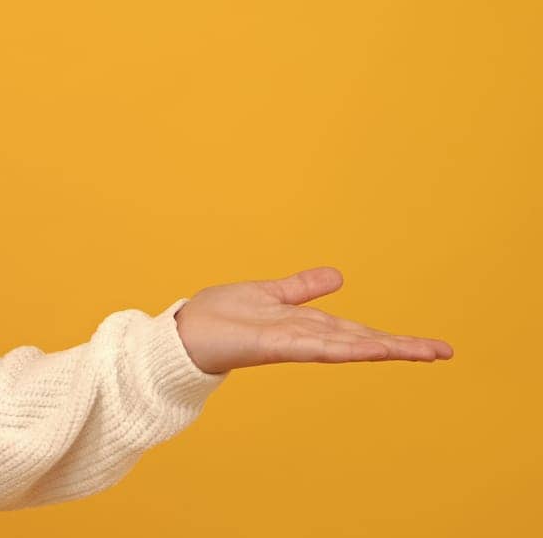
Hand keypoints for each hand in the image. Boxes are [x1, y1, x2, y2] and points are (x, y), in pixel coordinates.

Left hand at [172, 266, 454, 374]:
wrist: (184, 333)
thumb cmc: (220, 316)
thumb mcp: (268, 292)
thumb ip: (302, 288)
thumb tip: (338, 276)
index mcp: (306, 325)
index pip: (358, 332)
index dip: (393, 338)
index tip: (431, 346)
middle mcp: (304, 336)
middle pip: (361, 341)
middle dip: (402, 346)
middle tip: (444, 352)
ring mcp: (291, 343)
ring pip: (346, 345)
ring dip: (384, 347)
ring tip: (423, 352)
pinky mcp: (273, 345)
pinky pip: (313, 346)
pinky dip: (342, 346)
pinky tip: (369, 349)